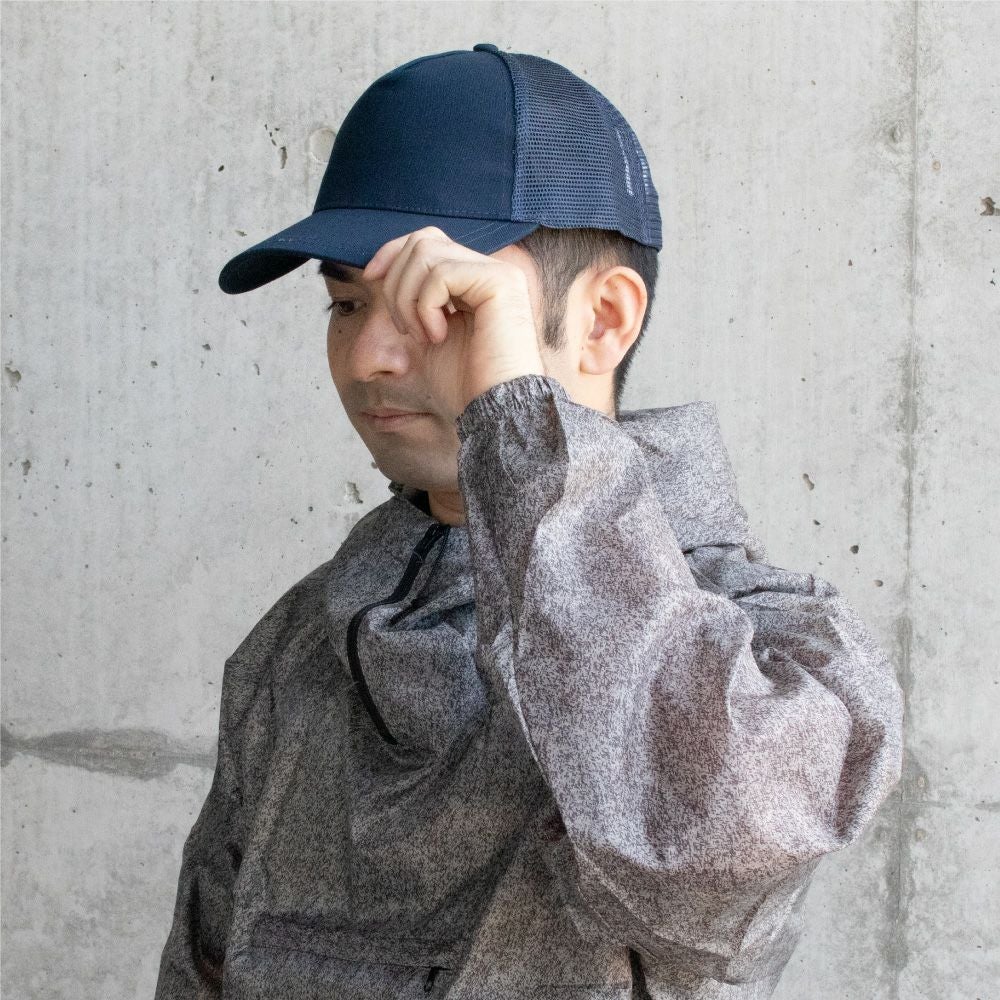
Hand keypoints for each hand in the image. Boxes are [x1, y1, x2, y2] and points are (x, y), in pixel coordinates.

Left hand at [361, 227, 546, 416]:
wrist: (493, 412)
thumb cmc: (463, 385)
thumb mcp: (424, 333)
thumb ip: (411, 298)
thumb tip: (377, 270)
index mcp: (475, 281)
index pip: (428, 241)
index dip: (392, 253)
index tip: (371, 278)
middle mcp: (490, 271)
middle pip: (423, 241)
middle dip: (397, 283)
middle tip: (405, 328)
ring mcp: (500, 274)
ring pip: (427, 253)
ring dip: (408, 298)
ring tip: (422, 335)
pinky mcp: (501, 283)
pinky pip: (442, 274)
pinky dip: (426, 306)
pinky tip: (438, 335)